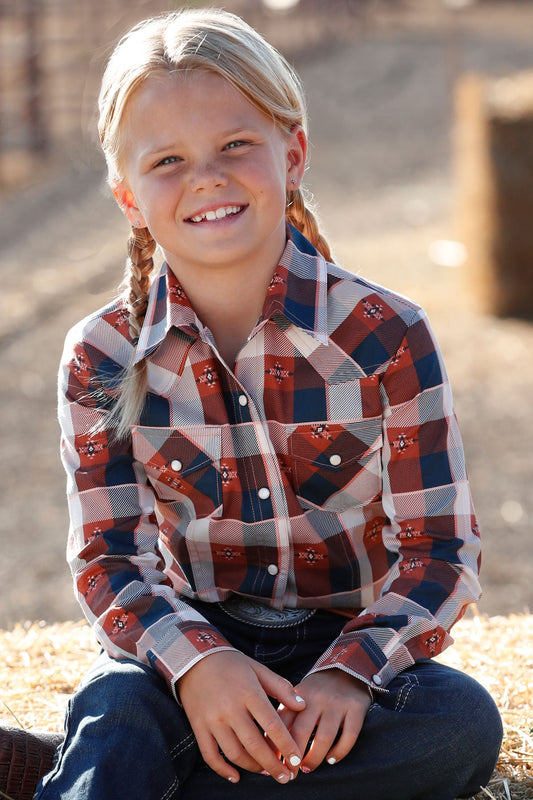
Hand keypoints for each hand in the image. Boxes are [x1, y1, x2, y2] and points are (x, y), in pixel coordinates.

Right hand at [178, 650, 305, 783]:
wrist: (194, 659)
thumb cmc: (231, 664)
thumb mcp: (258, 669)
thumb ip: (281, 688)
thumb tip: (302, 706)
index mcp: (248, 693)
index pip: (271, 725)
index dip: (286, 745)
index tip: (296, 759)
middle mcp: (230, 709)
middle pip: (254, 745)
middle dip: (273, 765)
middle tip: (286, 777)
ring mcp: (212, 720)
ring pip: (234, 754)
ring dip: (253, 767)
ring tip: (266, 772)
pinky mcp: (198, 727)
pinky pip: (210, 755)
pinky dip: (222, 770)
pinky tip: (236, 776)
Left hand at [277, 669, 370, 772]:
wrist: (348, 668)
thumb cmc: (317, 690)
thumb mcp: (299, 695)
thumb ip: (286, 715)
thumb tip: (270, 748)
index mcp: (299, 695)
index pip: (282, 722)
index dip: (275, 744)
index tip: (272, 763)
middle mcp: (317, 698)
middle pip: (301, 732)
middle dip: (293, 757)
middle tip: (290, 773)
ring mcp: (337, 703)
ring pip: (324, 738)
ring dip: (314, 758)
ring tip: (307, 768)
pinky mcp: (356, 708)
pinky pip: (348, 736)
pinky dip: (340, 752)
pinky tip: (331, 759)